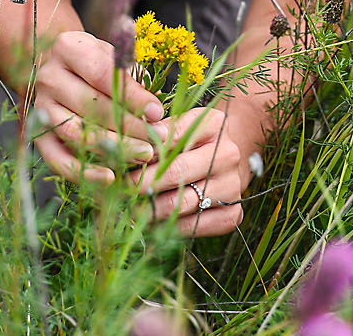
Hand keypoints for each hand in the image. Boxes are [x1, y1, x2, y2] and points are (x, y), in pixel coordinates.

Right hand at [28, 30, 167, 184]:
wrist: (57, 66)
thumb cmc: (96, 61)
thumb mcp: (113, 55)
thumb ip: (131, 76)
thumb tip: (155, 110)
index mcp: (69, 48)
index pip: (103, 74)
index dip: (132, 96)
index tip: (157, 112)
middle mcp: (49, 77)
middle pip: (91, 106)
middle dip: (129, 126)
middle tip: (158, 140)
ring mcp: (41, 107)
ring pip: (77, 133)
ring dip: (112, 148)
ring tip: (143, 155)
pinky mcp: (38, 134)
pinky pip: (57, 159)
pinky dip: (83, 171)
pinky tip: (110, 177)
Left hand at [127, 101, 268, 237]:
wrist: (234, 156)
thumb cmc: (197, 138)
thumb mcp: (182, 123)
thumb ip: (158, 132)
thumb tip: (128, 146)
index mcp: (213, 126)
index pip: (170, 142)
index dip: (142, 158)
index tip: (119, 169)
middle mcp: (227, 155)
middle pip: (175, 175)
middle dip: (142, 187)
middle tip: (120, 194)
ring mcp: (232, 187)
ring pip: (181, 205)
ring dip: (150, 211)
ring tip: (129, 210)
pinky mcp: (232, 215)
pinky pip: (194, 227)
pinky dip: (169, 229)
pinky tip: (152, 224)